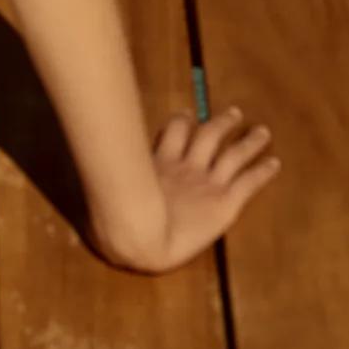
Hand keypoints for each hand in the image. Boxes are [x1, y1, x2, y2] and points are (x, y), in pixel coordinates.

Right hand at [93, 107, 278, 273]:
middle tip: (234, 113)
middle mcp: (186, 167)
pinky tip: (275, 164)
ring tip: (263, 131)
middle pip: (207, 135)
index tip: (188, 115)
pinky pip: (248, 183)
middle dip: (222, 123)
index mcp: (158, 165)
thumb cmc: (117, 223)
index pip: (172, 133)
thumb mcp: (104, 203)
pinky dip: (263, 171)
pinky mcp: (225, 202)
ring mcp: (207, 183)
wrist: (142, 235)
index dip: (181, 122)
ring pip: (233, 154)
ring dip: (249, 142)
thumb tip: (73, 208)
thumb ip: (100, 201)